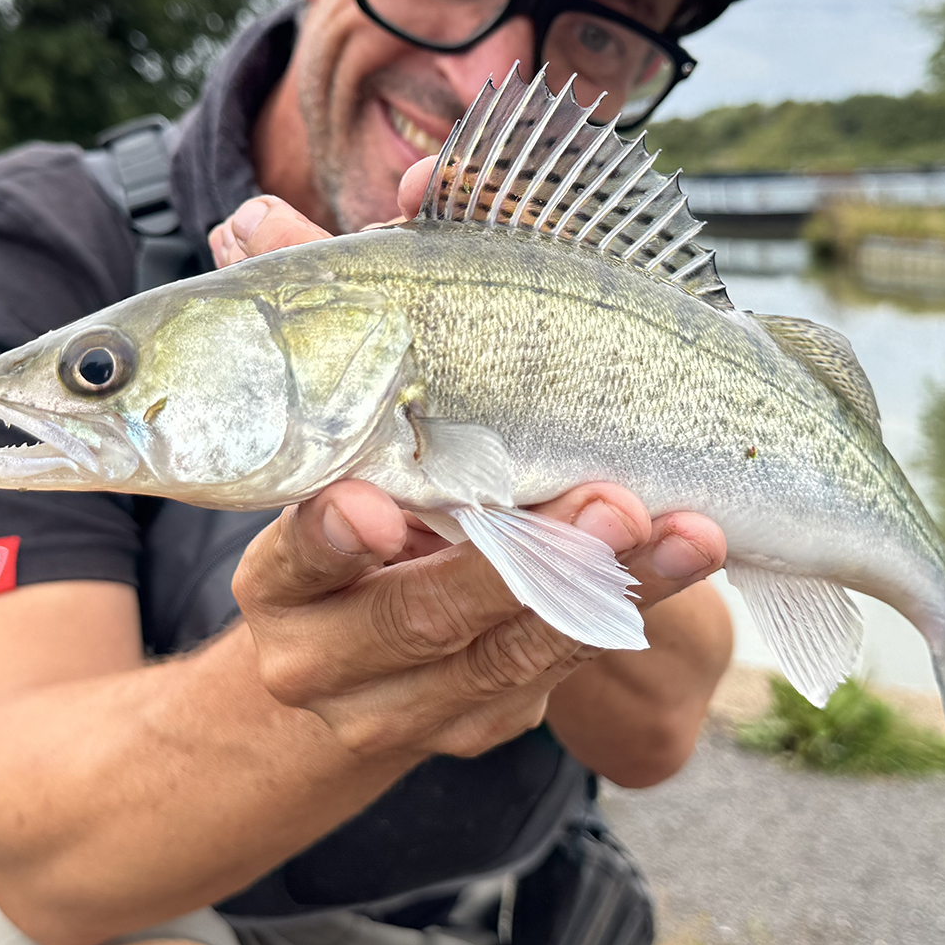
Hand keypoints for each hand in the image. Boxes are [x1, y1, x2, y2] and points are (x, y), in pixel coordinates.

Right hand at [210, 162, 727, 758]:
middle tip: (611, 501)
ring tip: (685, 529)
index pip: (293, 553)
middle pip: (419, 615)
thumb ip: (310, 316)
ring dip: (609, 588)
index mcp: (276, 572)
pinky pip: (552, 680)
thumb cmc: (354, 499)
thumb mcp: (332, 423)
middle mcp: (317, 653)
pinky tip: (677, 565)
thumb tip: (259, 217)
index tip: (376, 506)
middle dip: (524, 560)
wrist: (356, 663)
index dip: (330, 536)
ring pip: (505, 657)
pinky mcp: (471, 727)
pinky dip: (619, 618)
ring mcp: (396, 708)